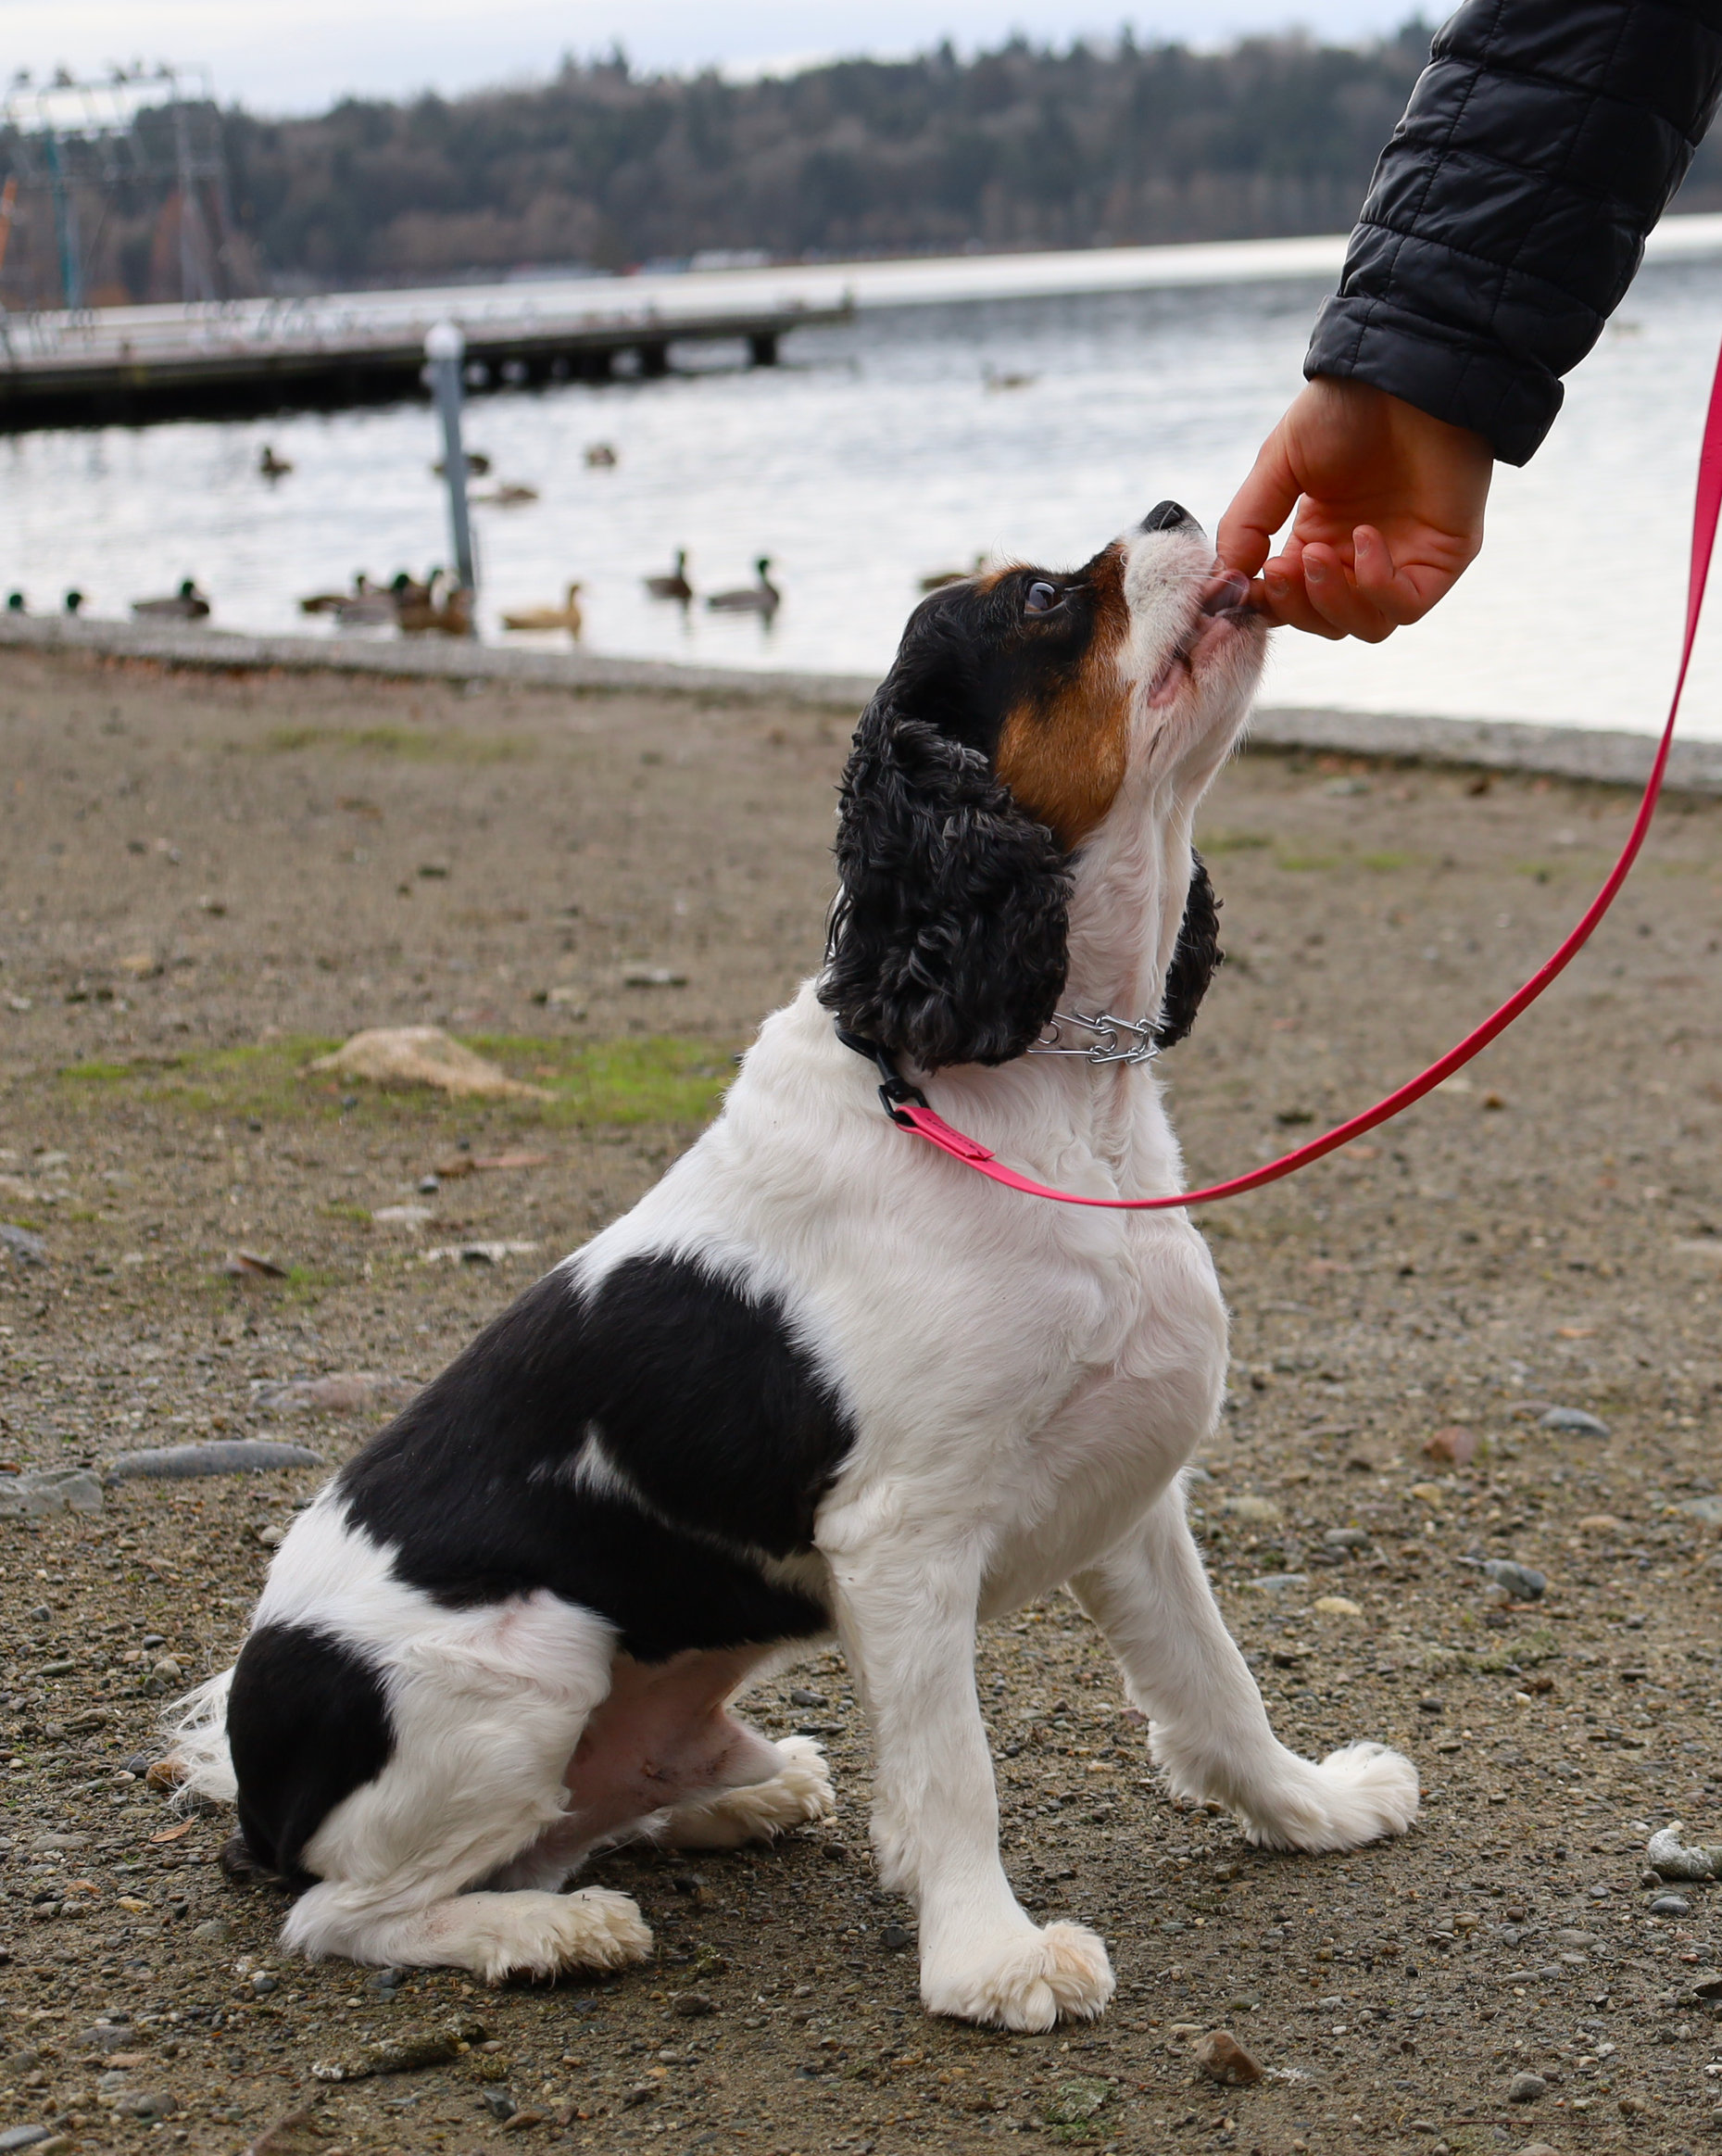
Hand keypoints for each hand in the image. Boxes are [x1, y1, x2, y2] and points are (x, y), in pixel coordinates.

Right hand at [1217, 377, 1492, 640]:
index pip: (1291, 603)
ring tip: (1317, 554)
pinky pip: (1407, 606)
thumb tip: (1227, 580)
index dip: (1267, 606)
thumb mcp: (1277, 465)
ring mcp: (1403, 560)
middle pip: (1326, 622)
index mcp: (1321, 539)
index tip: (1240, 589)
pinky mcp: (1442, 558)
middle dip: (1297, 606)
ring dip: (1332, 602)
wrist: (1405, 374)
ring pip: (1366, 626)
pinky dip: (1377, 585)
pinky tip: (1365, 537)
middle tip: (1280, 567)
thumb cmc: (1345, 408)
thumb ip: (1248, 523)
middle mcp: (1361, 557)